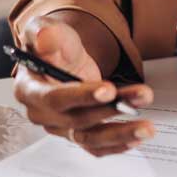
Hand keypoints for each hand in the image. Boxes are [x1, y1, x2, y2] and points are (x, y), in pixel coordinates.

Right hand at [12, 16, 152, 156]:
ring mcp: (61, 127)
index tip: (109, 90)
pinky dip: (117, 145)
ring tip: (147, 127)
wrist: (61, 57)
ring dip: (120, 133)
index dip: (82, 96)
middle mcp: (42, 114)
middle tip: (142, 97)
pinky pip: (96, 146)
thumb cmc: (52, 45)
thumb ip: (45, 32)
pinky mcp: (77, 133)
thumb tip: (44, 36)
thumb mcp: (46, 29)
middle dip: (111, 110)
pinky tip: (137, 138)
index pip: (54, 99)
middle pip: (76, 121)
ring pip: (90, 138)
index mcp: (30, 89)